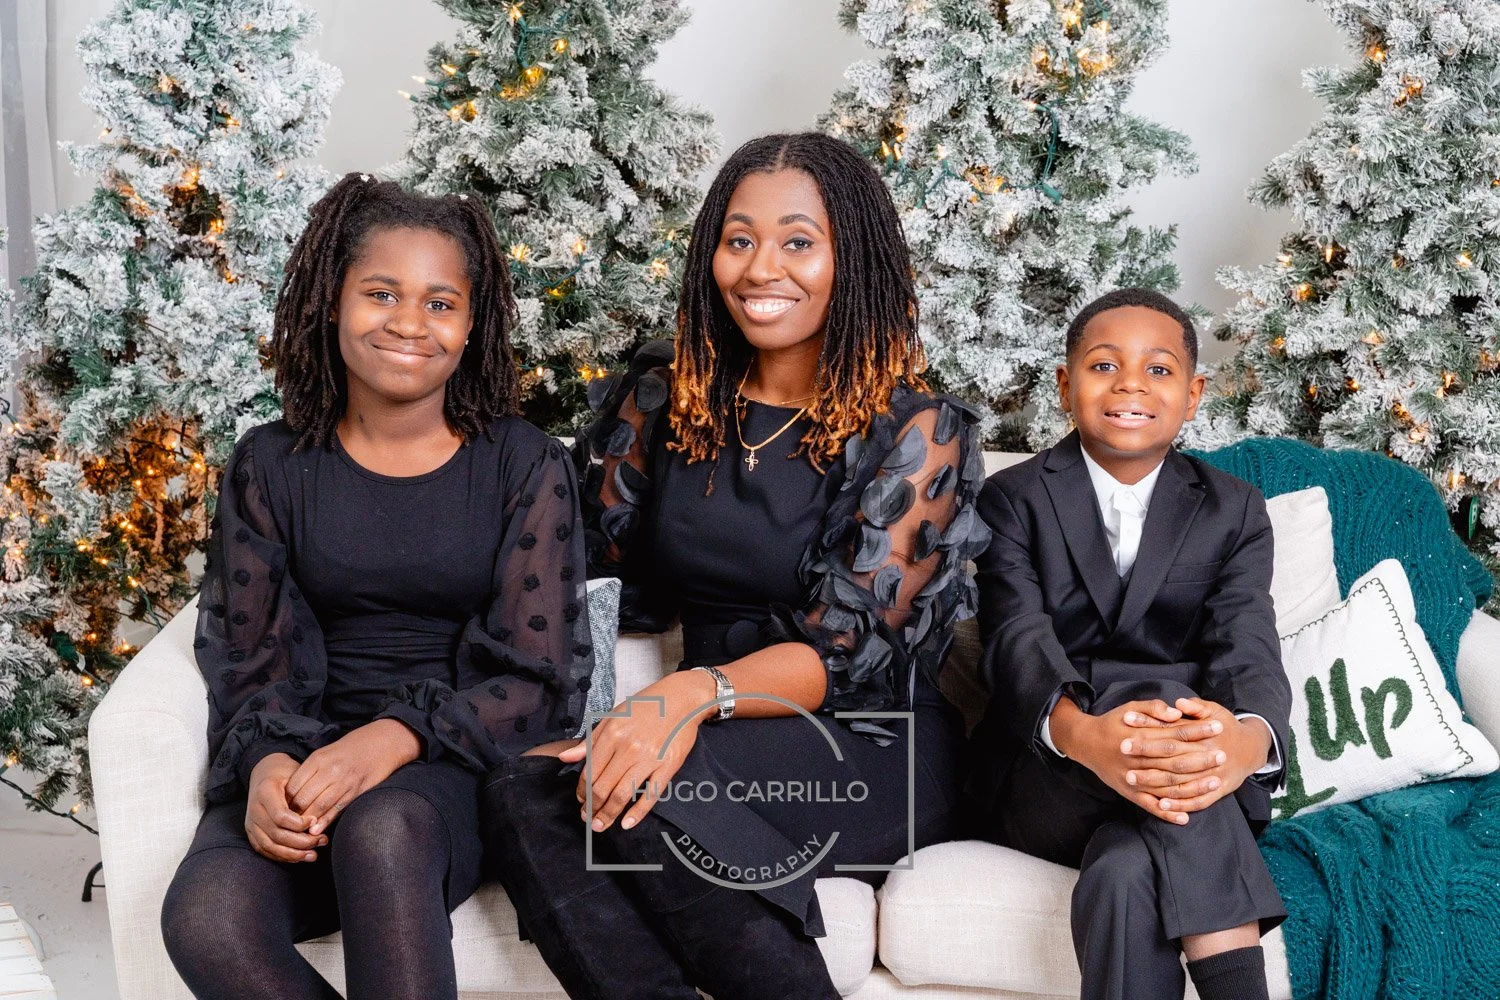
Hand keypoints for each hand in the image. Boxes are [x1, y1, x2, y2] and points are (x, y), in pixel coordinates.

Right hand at [245, 752, 327, 862]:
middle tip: (321, 840)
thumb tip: (315, 820)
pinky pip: (265, 850)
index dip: (299, 824)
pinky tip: (299, 857)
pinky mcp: (252, 832)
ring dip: (293, 854)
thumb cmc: (286, 773)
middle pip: (276, 834)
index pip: (281, 816)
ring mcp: (251, 822)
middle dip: (301, 842)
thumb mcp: (296, 774)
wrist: (264, 772)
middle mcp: (254, 809)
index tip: (315, 821)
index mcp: (265, 792)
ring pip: (270, 846)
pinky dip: (282, 856)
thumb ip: (303, 794)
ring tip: (313, 855)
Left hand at [285, 719, 421, 834]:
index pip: (293, 786)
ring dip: (308, 822)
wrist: (383, 742)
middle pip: (303, 798)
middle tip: (287, 825)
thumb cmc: (351, 749)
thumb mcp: (327, 753)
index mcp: (318, 759)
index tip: (280, 811)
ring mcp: (344, 780)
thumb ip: (310, 771)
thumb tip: (293, 795)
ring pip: (319, 806)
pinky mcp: (357, 790)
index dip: (284, 802)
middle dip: (293, 815)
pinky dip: (325, 821)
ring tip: (299, 832)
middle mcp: (329, 770)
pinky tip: (317, 830)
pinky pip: (337, 809)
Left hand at [558, 669, 717, 832]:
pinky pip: (651, 795)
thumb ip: (589, 741)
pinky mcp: (668, 766)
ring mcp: (649, 758)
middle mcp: (628, 748)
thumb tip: (564, 758)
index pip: (589, 772)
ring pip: (622, 795)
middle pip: (602, 787)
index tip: (580, 801)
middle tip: (587, 819)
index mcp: (611, 734)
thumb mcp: (612, 716)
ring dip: (608, 815)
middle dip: (591, 808)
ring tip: (600, 826)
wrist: (681, 698)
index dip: (581, 791)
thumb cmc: (646, 706)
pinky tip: (626, 823)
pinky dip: (637, 813)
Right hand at [1050, 698, 1219, 824]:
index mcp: (1139, 736)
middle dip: (1201, 758)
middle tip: (1223, 755)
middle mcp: (1138, 760)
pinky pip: (1150, 806)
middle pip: (1175, 761)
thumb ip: (1152, 708)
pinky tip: (1185, 817)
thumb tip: (1176, 713)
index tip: (1218, 727)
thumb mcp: (1129, 708)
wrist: (1084, 743)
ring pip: (1167, 786)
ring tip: (1215, 782)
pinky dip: (1167, 814)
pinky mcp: (1129, 793)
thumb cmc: (1111, 723)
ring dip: (1193, 786)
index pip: (1175, 734)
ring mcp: (1133, 779)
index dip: (1198, 731)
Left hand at [1121, 698, 1269, 815]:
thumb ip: (1197, 708)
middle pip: (1172, 758)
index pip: (1171, 732)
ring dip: (1155, 782)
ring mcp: (1212, 777)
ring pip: (1181, 782)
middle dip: (1146, 755)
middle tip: (1122, 751)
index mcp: (1205, 736)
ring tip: (1131, 779)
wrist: (1251, 749)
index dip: (1149, 728)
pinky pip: (1197, 801)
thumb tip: (1179, 703)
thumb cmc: (1226, 727)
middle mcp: (1208, 757)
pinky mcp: (1217, 791)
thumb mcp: (1215, 711)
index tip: (1127, 723)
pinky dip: (1179, 804)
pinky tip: (1161, 804)